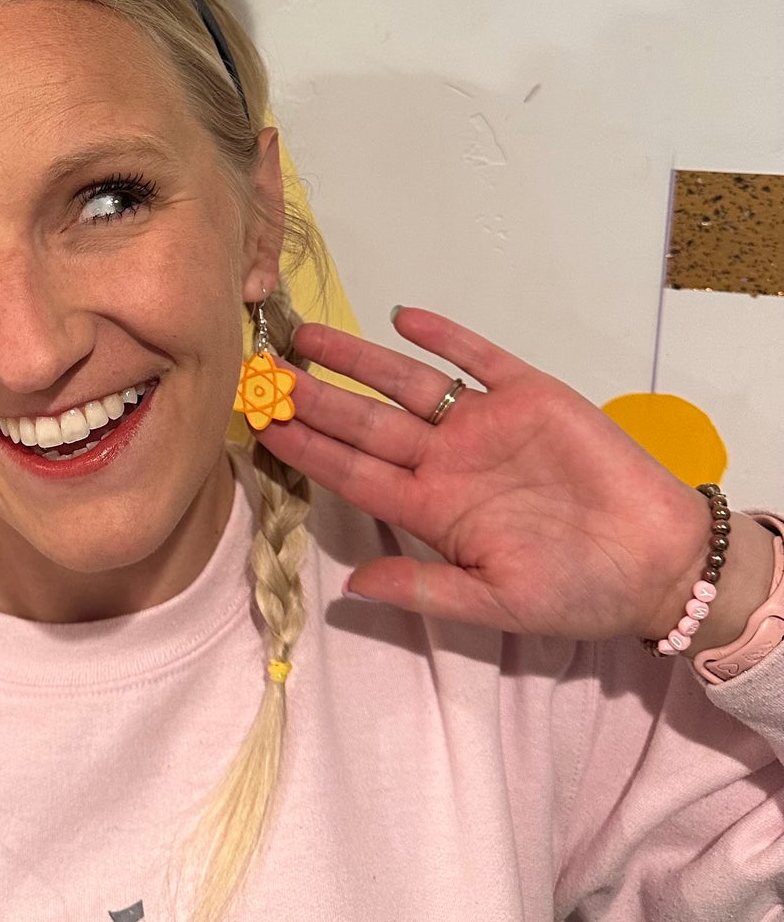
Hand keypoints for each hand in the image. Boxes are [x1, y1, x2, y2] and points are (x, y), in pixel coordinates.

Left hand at [255, 309, 773, 646]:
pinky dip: (444, 335)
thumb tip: (350, 590)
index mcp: (434, 510)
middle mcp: (447, 461)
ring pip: (407, 384)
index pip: (354, 475)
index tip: (261, 429)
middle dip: (315, 398)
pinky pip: (478, 357)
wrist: (660, 562)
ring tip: (308, 336)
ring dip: (358, 359)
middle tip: (262, 371)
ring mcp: (485, 424)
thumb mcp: (496, 603)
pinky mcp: (529, 395)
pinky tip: (403, 318)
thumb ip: (424, 589)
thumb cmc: (579, 591)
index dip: (308, 452)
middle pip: (366, 423)